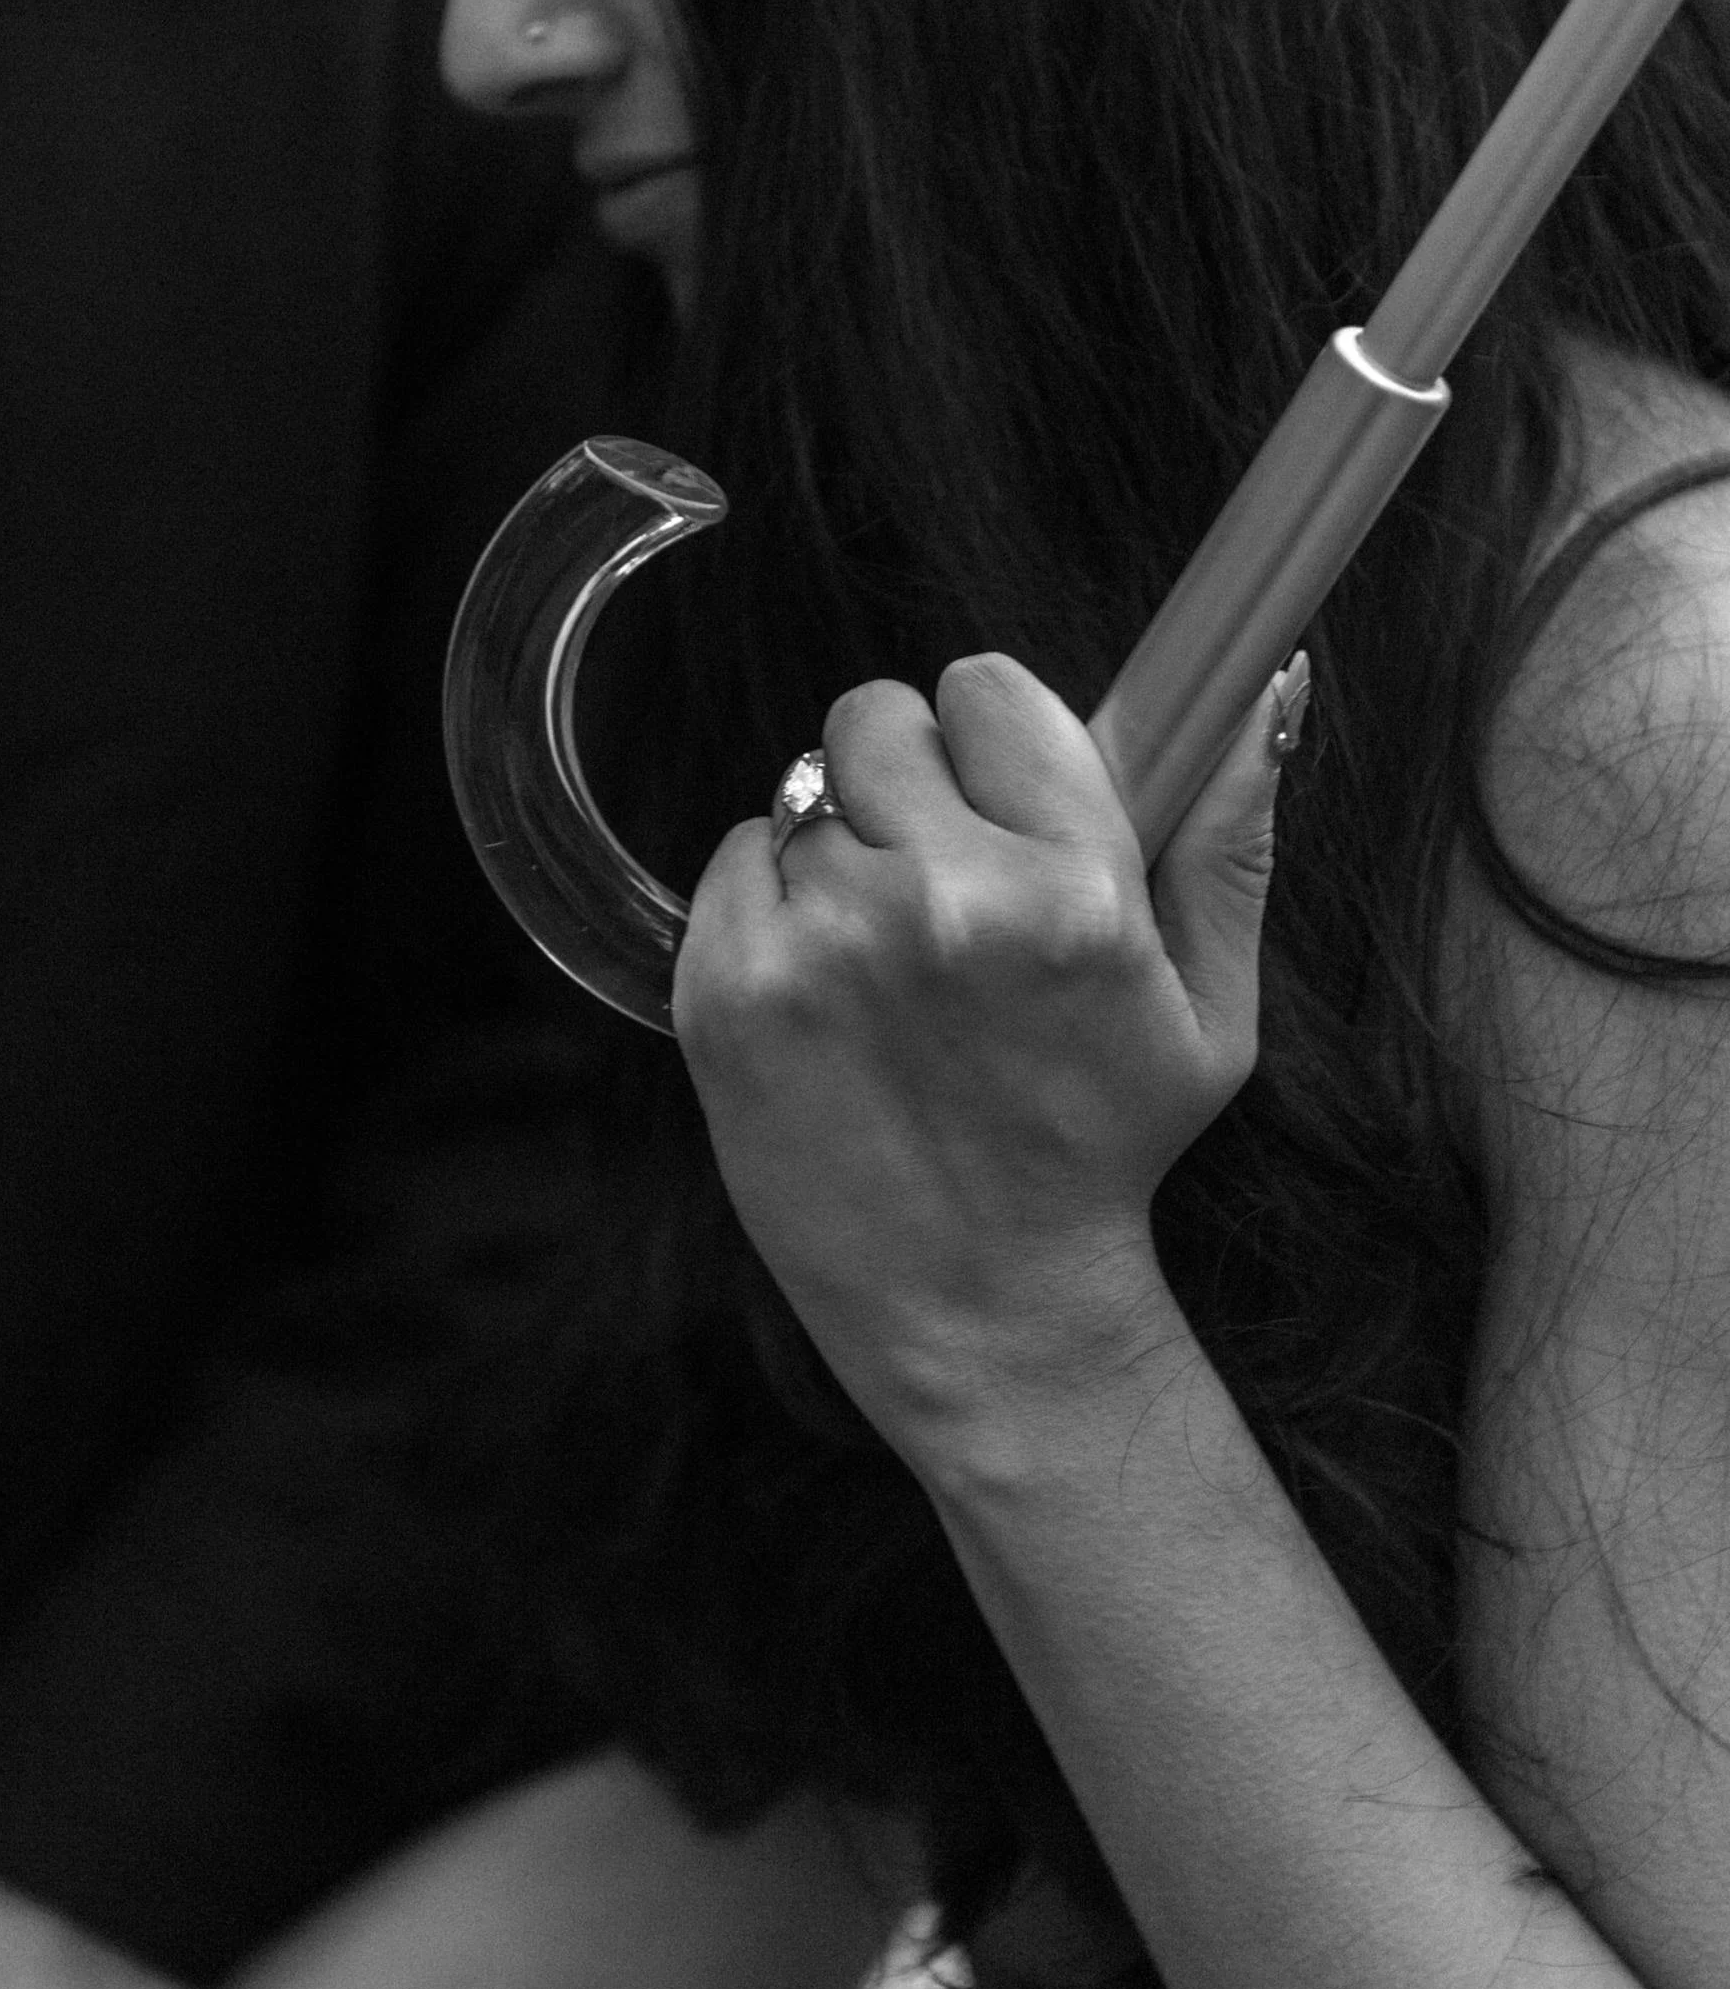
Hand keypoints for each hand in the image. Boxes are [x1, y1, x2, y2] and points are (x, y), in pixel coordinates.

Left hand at [673, 651, 1288, 1458]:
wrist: (979, 1309)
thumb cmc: (1102, 1152)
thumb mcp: (1211, 1010)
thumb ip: (1228, 834)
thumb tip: (1265, 679)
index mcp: (1070, 895)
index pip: (988, 685)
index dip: (995, 738)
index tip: (1002, 801)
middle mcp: (939, 904)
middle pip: (876, 716)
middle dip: (907, 778)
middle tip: (938, 877)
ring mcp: (818, 948)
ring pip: (797, 790)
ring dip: (837, 849)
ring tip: (885, 959)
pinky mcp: (724, 993)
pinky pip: (729, 860)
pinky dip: (765, 905)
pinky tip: (824, 992)